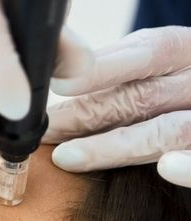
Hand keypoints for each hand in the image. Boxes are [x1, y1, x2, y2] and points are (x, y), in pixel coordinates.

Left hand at [44, 26, 190, 187]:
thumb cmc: (180, 99)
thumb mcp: (166, 76)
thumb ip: (128, 80)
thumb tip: (65, 87)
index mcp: (190, 57)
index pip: (152, 52)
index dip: (105, 68)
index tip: (60, 84)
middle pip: (144, 97)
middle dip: (88, 115)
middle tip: (44, 131)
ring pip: (167, 131)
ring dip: (113, 146)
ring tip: (66, 158)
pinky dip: (189, 167)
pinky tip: (165, 167)